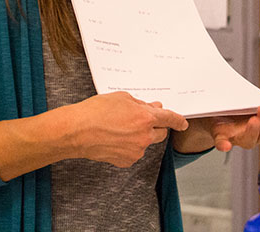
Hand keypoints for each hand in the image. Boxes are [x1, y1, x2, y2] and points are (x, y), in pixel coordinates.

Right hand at [66, 91, 187, 166]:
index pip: (169, 119)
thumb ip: (141, 104)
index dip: (178, 121)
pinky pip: (134, 152)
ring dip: (139, 136)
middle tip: (141, 120)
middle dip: (156, 127)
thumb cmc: (95, 112)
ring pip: (146, 143)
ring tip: (119, 128)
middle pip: (161, 133)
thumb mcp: (121, 98)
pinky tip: (115, 139)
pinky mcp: (126, 161)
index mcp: (145, 118)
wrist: (76, 131)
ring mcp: (136, 150)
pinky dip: (129, 146)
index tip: (182, 123)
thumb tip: (153, 108)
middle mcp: (144, 136)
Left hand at [176, 89, 259, 152]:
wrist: (219, 113)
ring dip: (252, 131)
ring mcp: (239, 137)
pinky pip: (223, 144)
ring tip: (253, 119)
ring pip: (249, 141)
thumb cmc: (248, 110)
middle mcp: (256, 135)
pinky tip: (225, 144)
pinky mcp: (222, 137)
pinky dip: (224, 144)